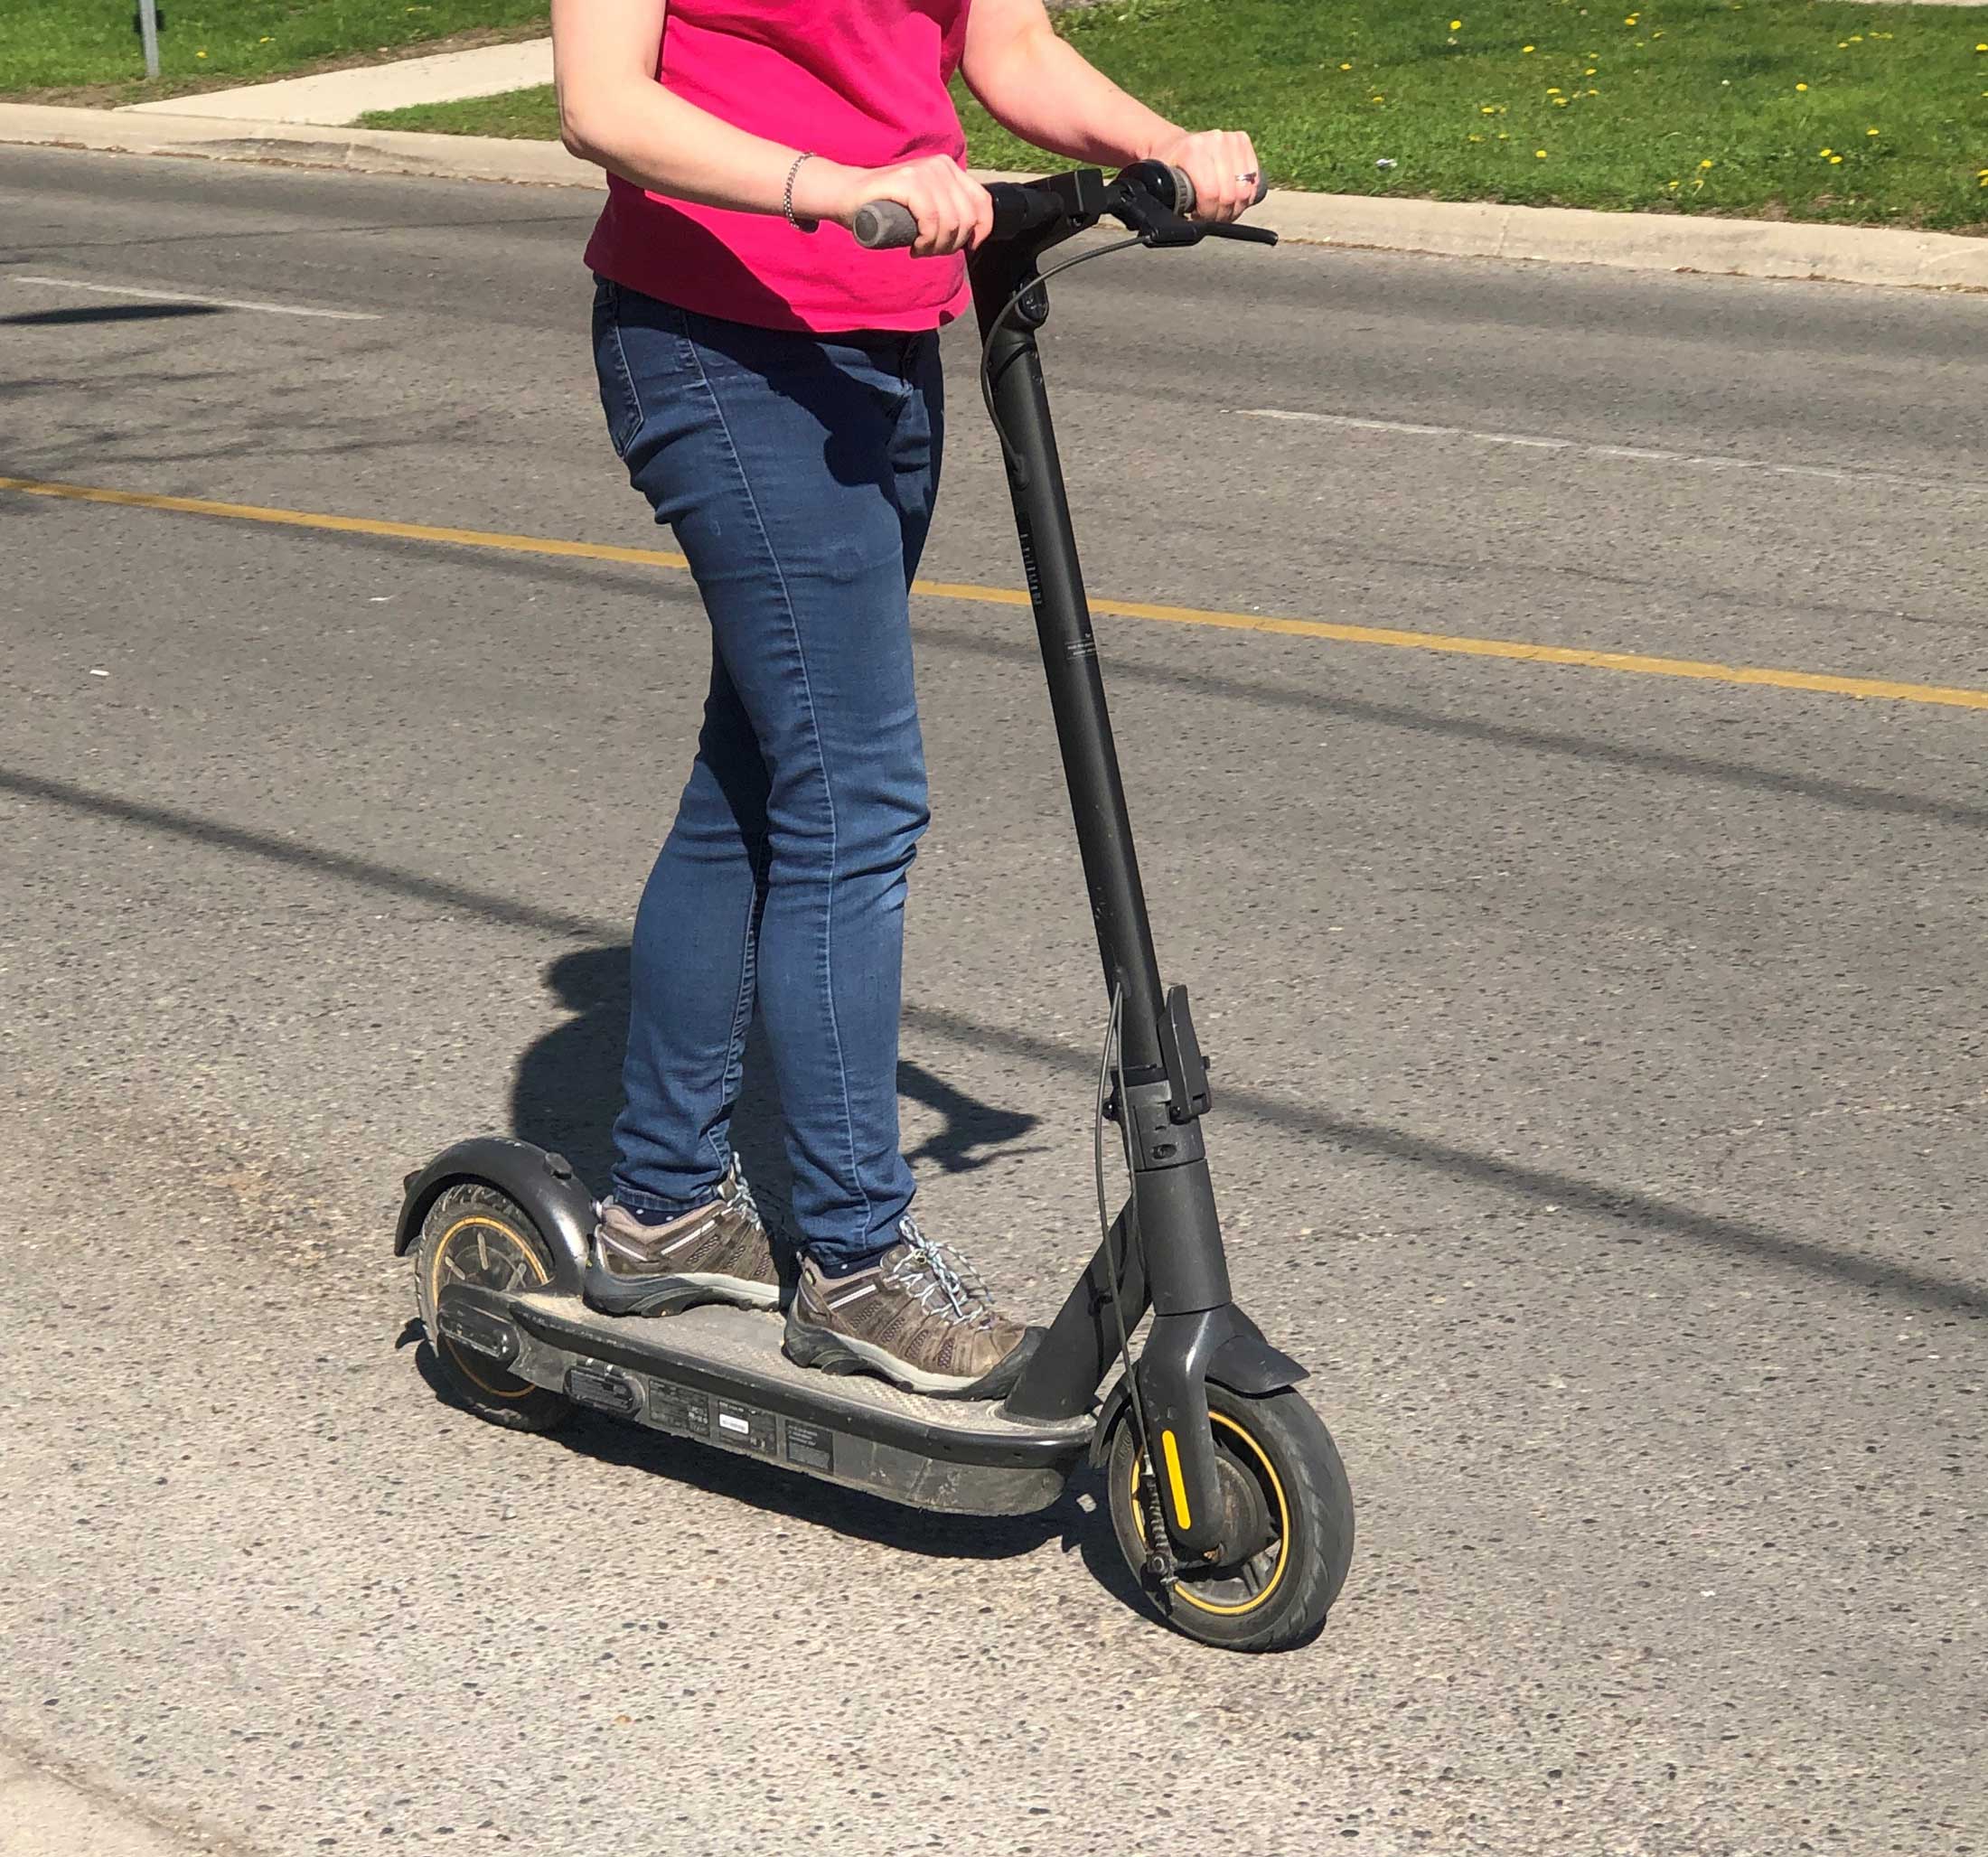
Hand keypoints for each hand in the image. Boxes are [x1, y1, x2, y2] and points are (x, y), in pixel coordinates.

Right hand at [803, 154, 994, 257]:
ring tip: (920, 250)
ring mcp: (923, 171)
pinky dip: (926, 241)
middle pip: (967, 218)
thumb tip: (972, 233)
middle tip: (931, 251)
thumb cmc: (886, 207)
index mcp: (949, 168)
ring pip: (950, 222)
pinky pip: (931, 220)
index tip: (965, 248)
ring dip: (937, 247)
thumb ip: (947, 209)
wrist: (847, 195)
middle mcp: (940, 165)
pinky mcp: (908, 182)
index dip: (980, 231)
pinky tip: (915, 247)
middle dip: (952, 245)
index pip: (983, 202)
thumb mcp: (925, 205)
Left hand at [1147, 128, 1261, 223]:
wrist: (1174, 143)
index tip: (1199, 218)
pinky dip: (1247, 195)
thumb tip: (1179, 226)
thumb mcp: (1163, 184)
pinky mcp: (1242, 140)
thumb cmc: (1168, 166)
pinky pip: (1254, 179)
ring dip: (1235, 207)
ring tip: (1221, 209)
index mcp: (1193, 150)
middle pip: (1230, 194)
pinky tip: (1233, 198)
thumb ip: (1172, 201)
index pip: (1211, 193)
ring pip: (1245, 189)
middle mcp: (1215, 141)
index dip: (1207, 214)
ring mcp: (1230, 139)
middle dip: (1221, 214)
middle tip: (1211, 218)